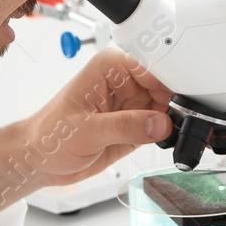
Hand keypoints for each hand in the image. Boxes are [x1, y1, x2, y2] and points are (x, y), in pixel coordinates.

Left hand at [0, 48, 171, 215]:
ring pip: (169, 107)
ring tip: (177, 133)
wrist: (39, 160)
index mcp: (110, 68)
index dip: (172, 80)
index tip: (185, 98)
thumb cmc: (48, 136)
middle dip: (178, 101)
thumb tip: (160, 123)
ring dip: (175, 120)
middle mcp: (124, 82)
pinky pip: (162, 126)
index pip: (153, 65)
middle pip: (167, 85)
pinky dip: (168, 134)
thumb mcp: (86, 131)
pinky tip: (168, 141)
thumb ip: (125, 126)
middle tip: (186, 119)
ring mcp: (132, 105)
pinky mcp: (136, 126)